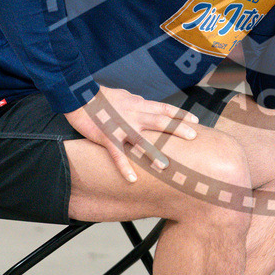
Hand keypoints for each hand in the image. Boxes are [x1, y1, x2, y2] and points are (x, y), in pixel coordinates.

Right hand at [64, 86, 198, 182]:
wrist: (79, 95)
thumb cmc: (100, 96)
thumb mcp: (124, 95)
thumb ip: (137, 102)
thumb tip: (146, 103)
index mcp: (138, 105)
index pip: (164, 108)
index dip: (180, 115)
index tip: (195, 120)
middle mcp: (134, 114)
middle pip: (160, 121)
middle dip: (177, 128)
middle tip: (193, 136)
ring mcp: (121, 126)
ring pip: (141, 140)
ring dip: (154, 152)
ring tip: (165, 166)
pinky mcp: (107, 136)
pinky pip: (117, 154)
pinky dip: (124, 167)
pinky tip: (131, 179)